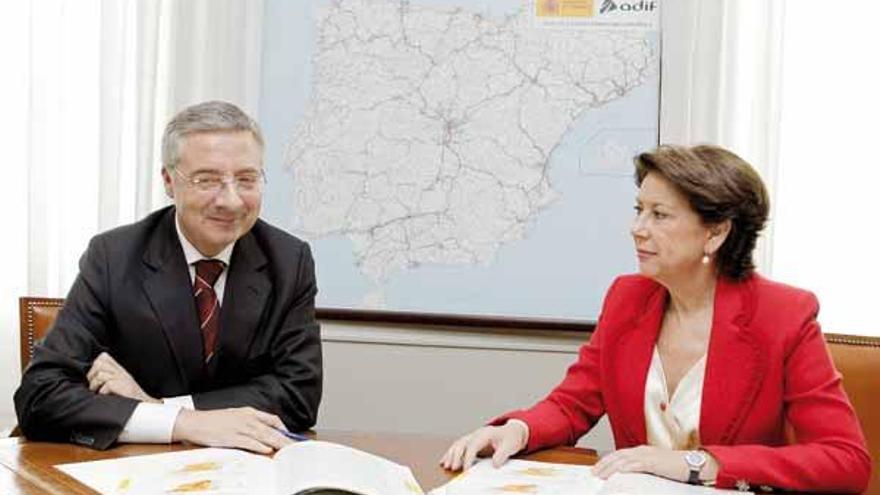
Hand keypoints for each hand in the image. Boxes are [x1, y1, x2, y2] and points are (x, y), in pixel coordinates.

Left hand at [87, 352, 158, 402]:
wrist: (143, 404)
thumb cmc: (130, 398)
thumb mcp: (120, 383)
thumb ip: (109, 377)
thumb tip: (91, 377)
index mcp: (119, 369)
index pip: (103, 357)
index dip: (95, 365)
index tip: (94, 377)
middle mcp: (120, 371)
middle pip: (98, 363)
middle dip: (92, 374)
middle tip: (94, 385)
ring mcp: (121, 377)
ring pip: (99, 374)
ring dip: (95, 385)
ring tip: (98, 392)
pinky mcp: (120, 385)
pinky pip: (105, 385)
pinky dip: (102, 393)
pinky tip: (107, 397)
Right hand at [172, 407, 292, 453]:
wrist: (195, 422)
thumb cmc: (214, 421)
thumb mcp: (235, 416)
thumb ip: (250, 422)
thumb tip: (263, 432)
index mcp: (249, 412)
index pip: (272, 419)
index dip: (283, 428)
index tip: (291, 436)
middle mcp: (247, 419)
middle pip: (272, 430)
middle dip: (286, 439)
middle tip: (296, 446)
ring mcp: (240, 428)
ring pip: (264, 436)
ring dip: (278, 443)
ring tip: (288, 450)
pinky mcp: (232, 437)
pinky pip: (250, 442)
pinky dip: (260, 446)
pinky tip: (268, 450)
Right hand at [439, 421, 528, 470]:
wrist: (512, 431)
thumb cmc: (511, 437)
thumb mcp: (510, 445)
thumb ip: (502, 454)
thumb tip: (494, 464)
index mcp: (485, 433)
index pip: (473, 445)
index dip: (468, 458)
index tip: (466, 469)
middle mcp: (477, 434)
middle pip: (462, 443)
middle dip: (456, 456)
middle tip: (453, 468)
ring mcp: (473, 436)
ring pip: (458, 444)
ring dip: (450, 455)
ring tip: (445, 465)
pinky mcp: (471, 441)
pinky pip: (458, 446)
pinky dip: (450, 453)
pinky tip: (445, 460)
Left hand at [592, 446, 717, 482]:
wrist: (692, 464)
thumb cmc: (675, 467)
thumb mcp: (654, 466)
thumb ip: (641, 468)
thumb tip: (628, 475)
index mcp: (641, 451)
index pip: (619, 455)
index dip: (606, 461)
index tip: (596, 469)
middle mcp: (642, 451)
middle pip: (617, 456)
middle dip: (604, 464)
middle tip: (593, 473)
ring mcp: (648, 455)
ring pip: (624, 460)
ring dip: (610, 467)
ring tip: (601, 475)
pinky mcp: (654, 462)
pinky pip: (637, 464)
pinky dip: (626, 468)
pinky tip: (618, 472)